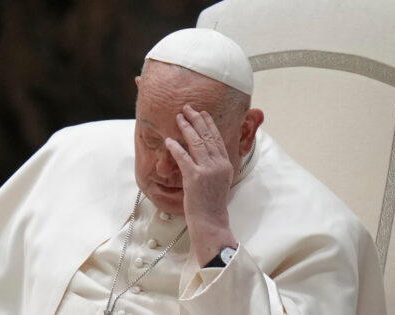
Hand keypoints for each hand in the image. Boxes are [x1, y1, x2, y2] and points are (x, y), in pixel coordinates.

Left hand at [165, 105, 236, 266]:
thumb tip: (205, 154)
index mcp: (225, 164)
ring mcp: (207, 171)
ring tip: (179, 117)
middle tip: (188, 108)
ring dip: (187, 128)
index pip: (217, 139)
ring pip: (197, 143)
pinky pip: (183, 158)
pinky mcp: (195, 178)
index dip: (209, 124)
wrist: (211, 222)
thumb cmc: (212, 204)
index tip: (202, 113)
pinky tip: (169, 140)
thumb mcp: (219, 181)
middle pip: (208, 136)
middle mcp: (218, 164)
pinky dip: (176, 147)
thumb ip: (215, 166)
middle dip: (197, 120)